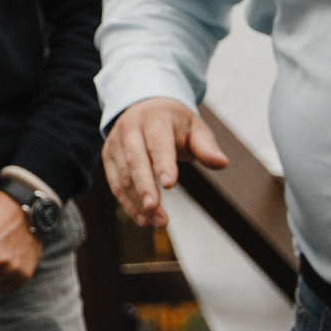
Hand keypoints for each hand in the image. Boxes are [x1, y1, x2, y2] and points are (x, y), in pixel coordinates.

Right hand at [105, 96, 227, 229]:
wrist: (146, 107)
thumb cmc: (175, 123)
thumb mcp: (195, 127)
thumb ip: (206, 146)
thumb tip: (221, 163)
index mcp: (153, 117)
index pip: (158, 142)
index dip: (163, 163)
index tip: (170, 185)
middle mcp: (129, 127)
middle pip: (135, 159)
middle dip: (144, 186)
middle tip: (155, 209)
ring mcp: (115, 141)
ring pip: (123, 174)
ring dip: (138, 201)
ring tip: (158, 222)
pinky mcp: (108, 155)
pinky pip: (115, 182)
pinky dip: (128, 202)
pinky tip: (143, 219)